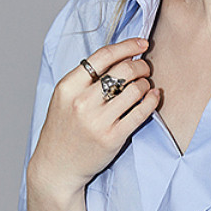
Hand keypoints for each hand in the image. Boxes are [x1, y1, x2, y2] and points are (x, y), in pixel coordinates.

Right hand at [28, 37, 158, 200]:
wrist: (56, 166)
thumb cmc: (64, 129)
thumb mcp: (65, 98)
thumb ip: (86, 79)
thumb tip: (121, 56)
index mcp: (68, 87)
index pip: (103, 56)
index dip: (127, 46)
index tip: (141, 44)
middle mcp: (82, 102)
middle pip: (123, 70)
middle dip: (140, 65)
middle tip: (145, 68)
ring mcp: (98, 121)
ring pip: (134, 89)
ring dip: (146, 83)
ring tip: (146, 86)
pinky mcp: (112, 137)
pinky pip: (141, 112)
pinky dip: (152, 100)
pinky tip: (154, 96)